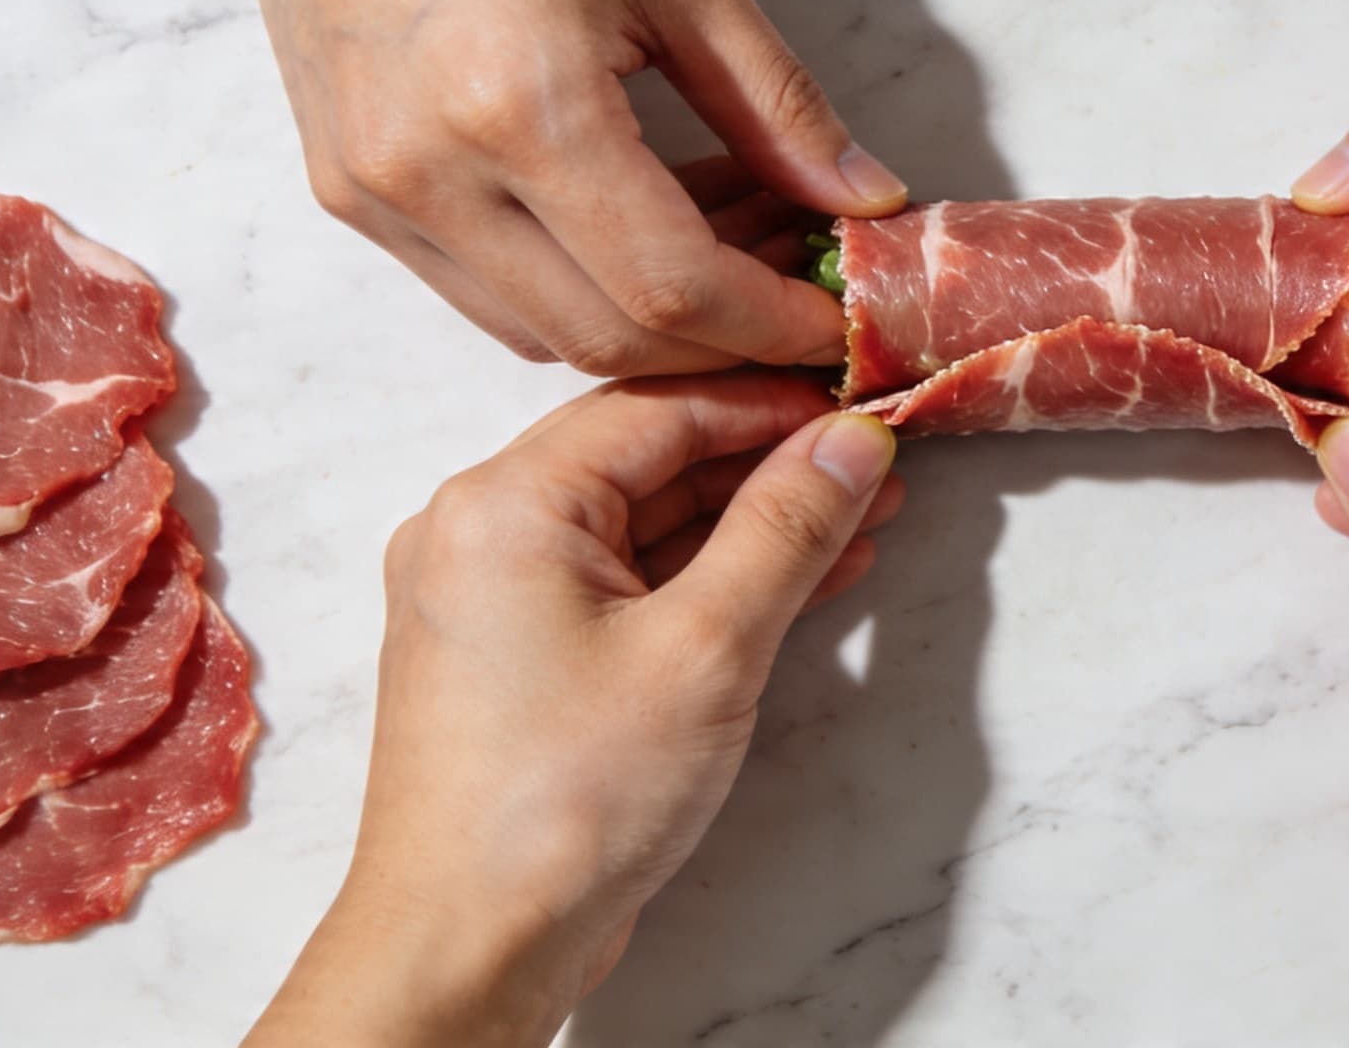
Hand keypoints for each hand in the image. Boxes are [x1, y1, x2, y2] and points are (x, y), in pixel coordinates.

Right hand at [212, 0, 905, 374]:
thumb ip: (775, 101)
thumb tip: (860, 197)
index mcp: (523, 109)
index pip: (673, 289)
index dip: (771, 323)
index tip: (838, 319)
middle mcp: (432, 176)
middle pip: (607, 339)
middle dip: (722, 342)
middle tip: (798, 283)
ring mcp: (374, 195)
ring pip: (540, 333)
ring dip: (649, 322)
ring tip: (729, 241)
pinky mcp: (345, 192)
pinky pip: (480, 293)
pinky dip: (573, 287)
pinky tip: (637, 220)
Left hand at [249, 375, 902, 1046]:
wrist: (470, 944)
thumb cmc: (566, 799)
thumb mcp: (705, 647)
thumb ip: (785, 528)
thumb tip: (853, 439)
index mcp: (504, 502)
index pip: (661, 407)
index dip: (775, 403)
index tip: (867, 406)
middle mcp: (483, 531)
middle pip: (651, 458)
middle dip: (772, 464)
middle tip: (878, 465)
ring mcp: (497, 599)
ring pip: (646, 525)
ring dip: (754, 524)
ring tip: (865, 520)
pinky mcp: (521, 660)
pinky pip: (629, 585)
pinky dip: (712, 580)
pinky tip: (807, 580)